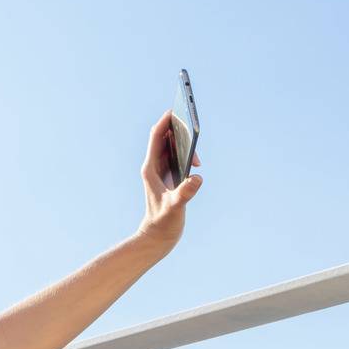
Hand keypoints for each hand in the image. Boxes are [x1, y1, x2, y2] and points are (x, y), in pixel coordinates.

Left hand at [135, 108, 202, 248]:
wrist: (157, 238)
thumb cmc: (162, 224)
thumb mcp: (175, 208)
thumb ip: (184, 193)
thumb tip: (196, 178)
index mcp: (151, 169)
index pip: (157, 138)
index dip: (165, 122)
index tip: (175, 110)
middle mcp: (153, 167)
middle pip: (164, 138)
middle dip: (178, 130)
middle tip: (192, 127)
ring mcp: (160, 172)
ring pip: (171, 148)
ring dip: (184, 145)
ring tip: (197, 158)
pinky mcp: (168, 178)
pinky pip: (176, 158)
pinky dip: (187, 156)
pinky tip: (196, 166)